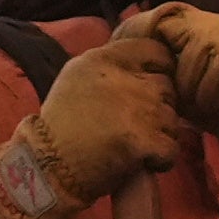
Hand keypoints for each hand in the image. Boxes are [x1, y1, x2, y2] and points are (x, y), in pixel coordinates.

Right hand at [0, 22, 195, 218]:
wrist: (46, 167)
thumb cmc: (62, 126)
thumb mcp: (78, 78)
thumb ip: (113, 66)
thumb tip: (149, 63)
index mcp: (103, 59)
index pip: (156, 51)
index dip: (160, 70)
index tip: (148, 86)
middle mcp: (123, 79)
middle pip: (167, 87)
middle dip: (158, 106)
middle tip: (133, 124)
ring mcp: (138, 109)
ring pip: (172, 119)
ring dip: (159, 134)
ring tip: (131, 144)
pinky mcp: (145, 140)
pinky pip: (171, 148)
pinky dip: (160, 159)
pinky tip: (139, 161)